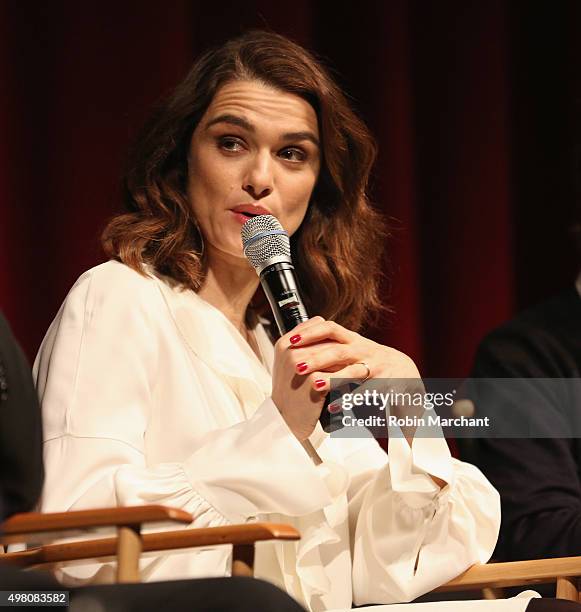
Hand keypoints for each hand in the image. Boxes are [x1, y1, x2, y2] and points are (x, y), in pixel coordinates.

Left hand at [271, 316, 420, 440]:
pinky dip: (350, 400)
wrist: (406, 373)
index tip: (290, 340)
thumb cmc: (371, 362)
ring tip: (316, 385)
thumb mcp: (351, 349)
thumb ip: (329, 346)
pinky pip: (367, 393)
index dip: (310, 333)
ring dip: (334, 379)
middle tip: (297, 366)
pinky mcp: (386, 385)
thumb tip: (296, 341)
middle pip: (338, 351)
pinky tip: (335, 407)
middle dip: (317, 358)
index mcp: (352, 340)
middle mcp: (364, 351)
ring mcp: (376, 368)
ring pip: (353, 372)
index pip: (329, 329)